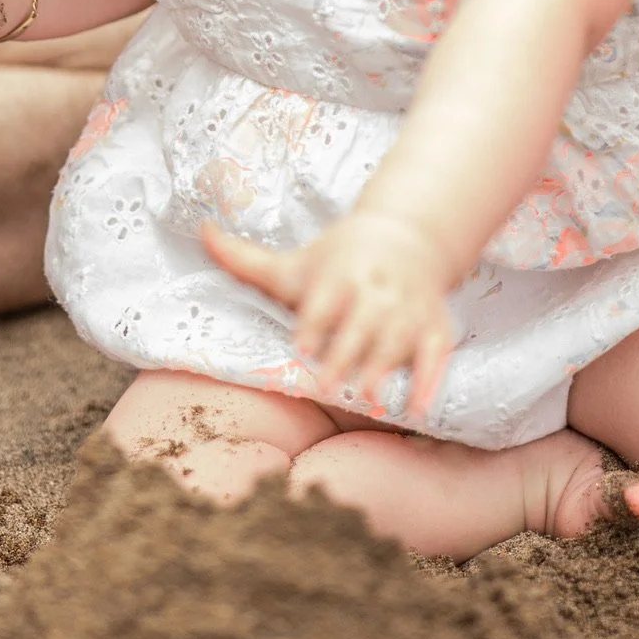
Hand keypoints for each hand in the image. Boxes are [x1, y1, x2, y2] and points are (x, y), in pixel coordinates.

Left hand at [204, 213, 456, 419]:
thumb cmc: (337, 261)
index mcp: (342, 272)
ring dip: (386, 367)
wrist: (408, 236)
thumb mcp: (293, 261)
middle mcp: (378, 289)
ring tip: (369, 399)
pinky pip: (437, 354)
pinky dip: (431, 380)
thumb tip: (201, 230)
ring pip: (399, 338)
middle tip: (327, 385)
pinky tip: (417, 408)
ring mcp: (411, 308)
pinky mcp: (435, 326)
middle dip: (347, 352)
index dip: (316, 322)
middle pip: (362, 322)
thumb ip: (244, 260)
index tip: (301, 347)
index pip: (327, 298)